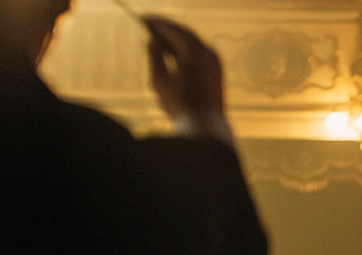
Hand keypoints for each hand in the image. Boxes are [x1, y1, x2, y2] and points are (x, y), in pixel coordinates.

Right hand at [143, 17, 231, 141]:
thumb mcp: (160, 80)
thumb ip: (155, 57)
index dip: (158, 24)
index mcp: (195, 51)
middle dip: (167, 31)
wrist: (205, 128)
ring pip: (193, 46)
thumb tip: (152, 43)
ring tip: (158, 43)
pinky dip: (186, 54)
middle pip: (185, 35)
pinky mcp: (217, 75)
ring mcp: (215, 64)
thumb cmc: (180, 104)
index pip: (174, 29)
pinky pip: (200, 57)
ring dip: (175, 42)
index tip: (144, 20)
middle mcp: (209, 53)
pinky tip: (173, 57)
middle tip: (150, 28)